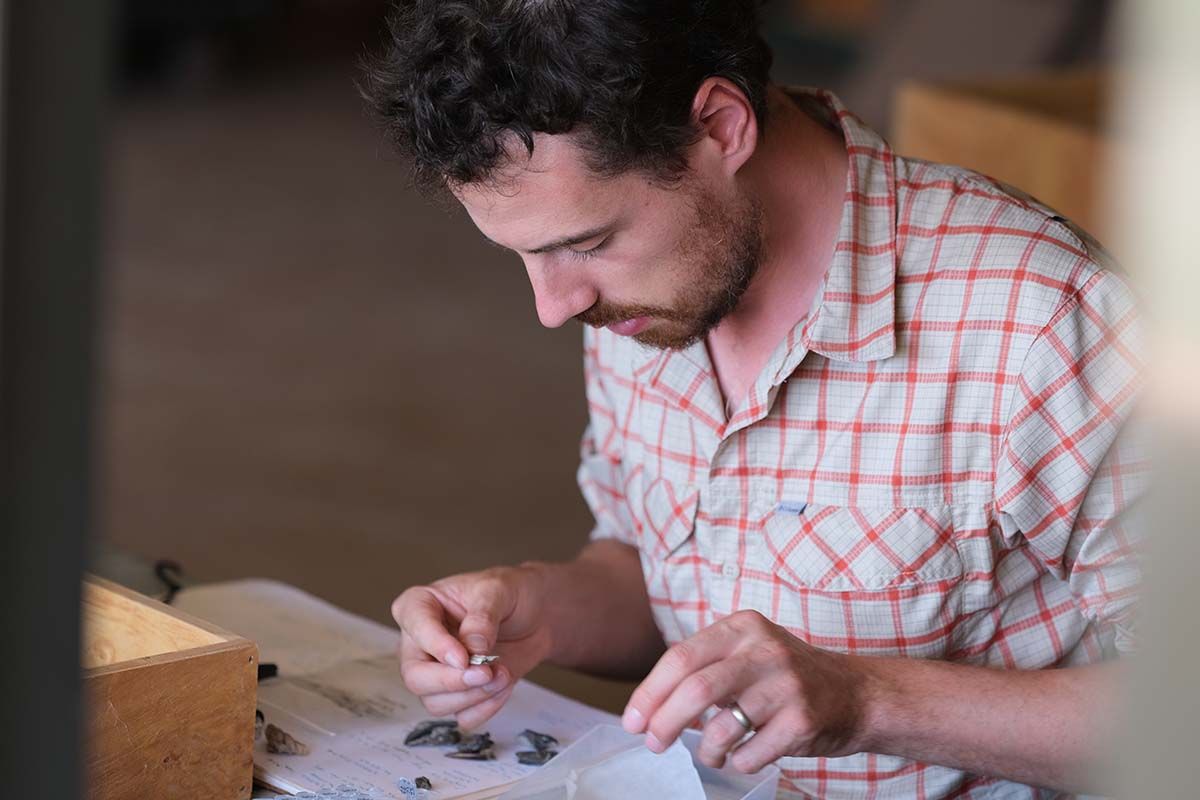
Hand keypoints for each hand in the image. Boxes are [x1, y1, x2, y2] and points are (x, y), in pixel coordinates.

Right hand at [392, 564, 552, 727]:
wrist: (537, 615)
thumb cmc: (510, 594)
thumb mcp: (498, 591)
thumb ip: (482, 618)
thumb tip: (472, 649)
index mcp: (420, 605)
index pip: (413, 626)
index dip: (436, 646)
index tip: (463, 658)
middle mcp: (421, 643)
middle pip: (415, 676)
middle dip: (451, 682)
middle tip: (485, 673)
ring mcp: (436, 672)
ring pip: (436, 702)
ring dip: (474, 695)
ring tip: (503, 674)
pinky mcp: (459, 694)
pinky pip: (462, 717)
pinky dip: (485, 708)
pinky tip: (503, 685)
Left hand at [620, 610, 866, 772]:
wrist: (858, 693)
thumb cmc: (787, 677)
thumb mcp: (748, 652)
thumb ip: (704, 667)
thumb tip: (649, 708)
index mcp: (743, 627)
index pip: (681, 657)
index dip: (650, 692)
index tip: (632, 720)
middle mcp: (765, 650)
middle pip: (696, 689)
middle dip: (664, 722)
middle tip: (653, 743)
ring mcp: (786, 685)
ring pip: (721, 727)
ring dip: (706, 751)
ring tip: (711, 754)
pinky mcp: (803, 720)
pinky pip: (750, 754)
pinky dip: (738, 761)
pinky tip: (746, 754)